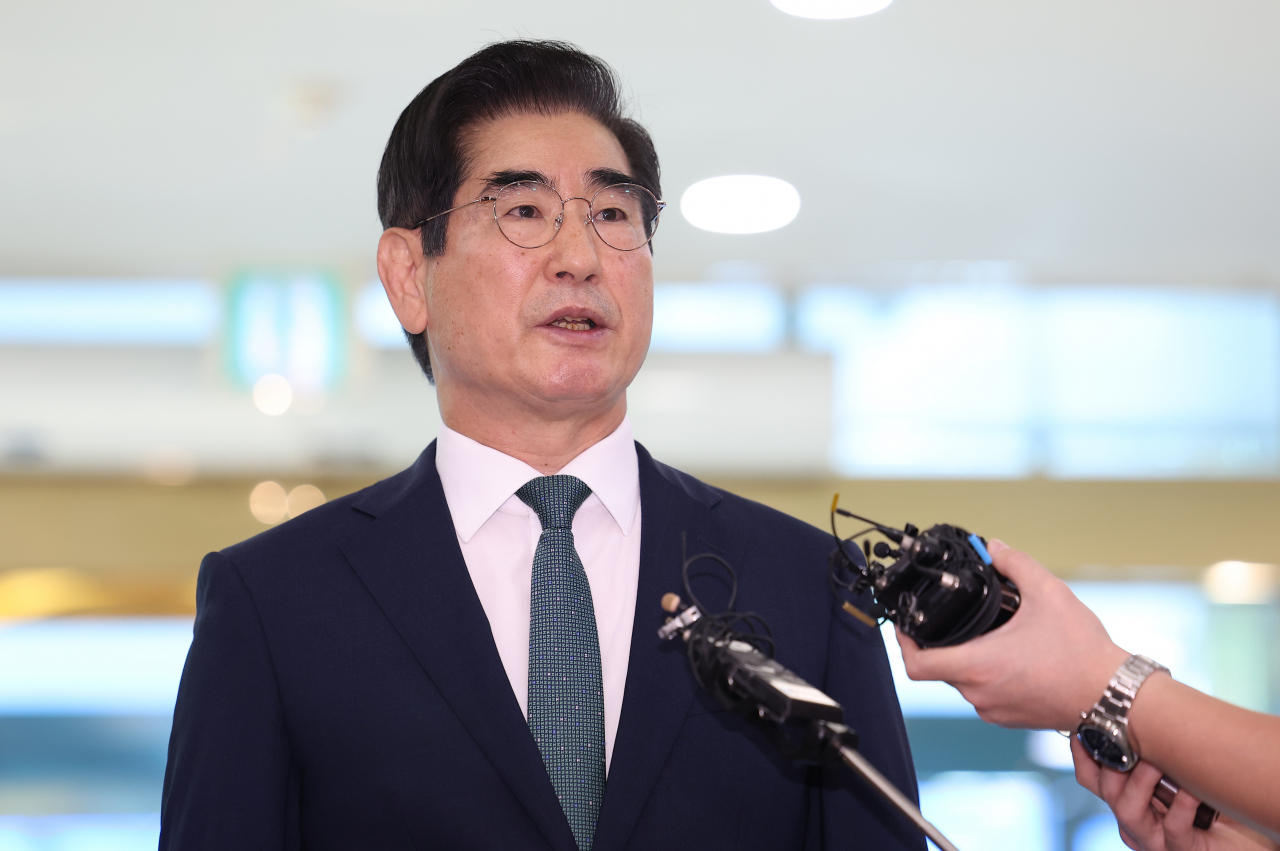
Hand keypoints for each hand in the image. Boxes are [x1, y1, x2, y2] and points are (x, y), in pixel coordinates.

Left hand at [894, 539, 1129, 729]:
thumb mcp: (1048, 593)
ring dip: (968, 658)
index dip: (902, 643)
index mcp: (978, 666)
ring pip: (963, 681)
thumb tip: (994, 547)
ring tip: (987, 634)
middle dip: (943, 641)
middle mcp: (979, 693)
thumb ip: (1015, 564)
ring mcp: (994, 710)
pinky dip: (988, 674)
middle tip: (954, 618)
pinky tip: (1007, 655)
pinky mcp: (1010, 718)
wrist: (1114, 697)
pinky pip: (985, 693)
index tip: (904, 624)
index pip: (916, 665)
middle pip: (939, 668)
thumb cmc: (1083, 653)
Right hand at [1072, 739, 1276, 850]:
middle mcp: (1135, 820)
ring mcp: (1155, 839)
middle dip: (1112, 762)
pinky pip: (1172, 829)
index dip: (1082, 752)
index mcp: (1129, 798)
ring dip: (1139, 782)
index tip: (1083, 725)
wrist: (1250, 833)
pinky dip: (1180, 806)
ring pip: (1127, 811)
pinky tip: (1192, 790)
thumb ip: (1160, 749)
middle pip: (1104, 791)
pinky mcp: (1181, 850)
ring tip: (1155, 761)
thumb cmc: (1214, 796)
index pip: (1091, 777)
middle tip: (1128, 737)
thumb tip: (1145, 704)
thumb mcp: (1181, 767)